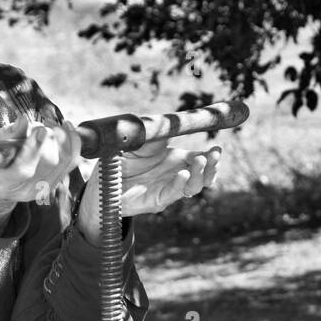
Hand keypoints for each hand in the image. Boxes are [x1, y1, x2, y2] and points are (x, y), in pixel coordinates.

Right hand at [0, 115, 81, 230]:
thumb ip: (4, 135)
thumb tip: (24, 121)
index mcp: (3, 183)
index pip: (23, 170)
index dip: (33, 150)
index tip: (39, 129)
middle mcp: (25, 190)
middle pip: (48, 163)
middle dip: (49, 137)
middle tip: (41, 124)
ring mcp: (42, 189)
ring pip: (63, 161)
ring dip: (61, 137)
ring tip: (49, 125)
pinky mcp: (54, 182)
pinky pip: (72, 161)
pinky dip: (72, 140)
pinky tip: (66, 127)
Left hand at [77, 140, 220, 240]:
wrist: (101, 177)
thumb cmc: (123, 156)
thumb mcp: (144, 136)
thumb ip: (160, 128)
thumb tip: (178, 119)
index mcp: (176, 159)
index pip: (202, 159)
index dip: (213, 156)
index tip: (218, 147)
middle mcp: (175, 175)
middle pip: (203, 175)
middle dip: (212, 166)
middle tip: (215, 154)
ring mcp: (167, 189)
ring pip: (193, 187)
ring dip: (200, 175)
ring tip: (200, 162)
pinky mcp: (155, 201)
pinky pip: (173, 194)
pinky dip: (180, 185)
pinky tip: (184, 175)